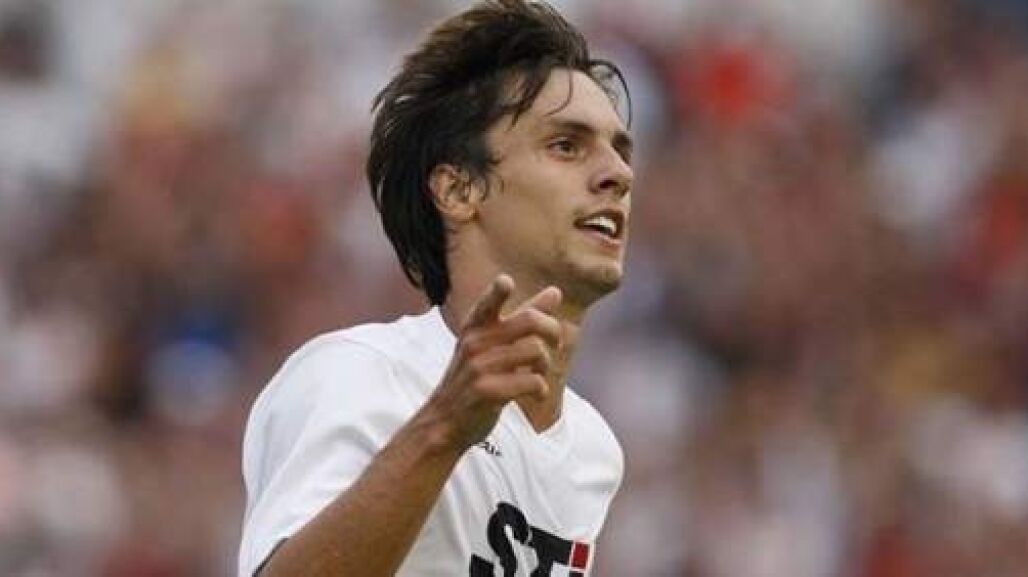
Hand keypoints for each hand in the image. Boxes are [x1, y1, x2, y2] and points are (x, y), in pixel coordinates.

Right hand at [423, 274, 562, 450]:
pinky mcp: (487, 392)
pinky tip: (535, 394)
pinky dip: (541, 389)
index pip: (486, 304)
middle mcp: (475, 343)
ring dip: (546, 365)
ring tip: (538, 374)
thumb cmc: (473, 378)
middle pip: (530, 320)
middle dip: (553, 331)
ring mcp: (479, 367)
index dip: (497, 291)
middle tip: (555, 345)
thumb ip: (523, 316)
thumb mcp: (490, 344)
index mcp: (475, 328)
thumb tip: (555, 292)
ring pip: (535, 350)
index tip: (506, 282)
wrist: (444, 421)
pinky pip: (532, 381)